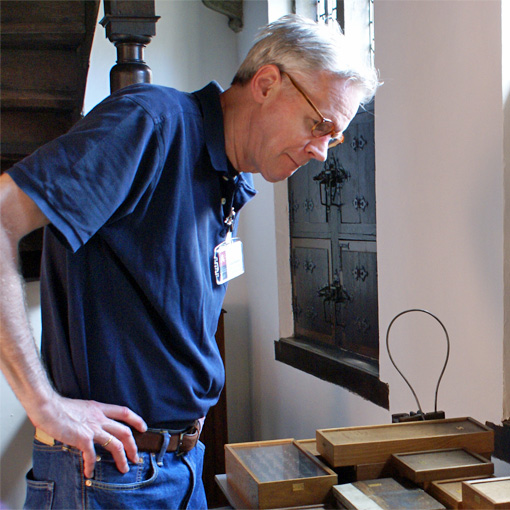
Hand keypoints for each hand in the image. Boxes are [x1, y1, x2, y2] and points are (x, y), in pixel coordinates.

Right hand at [32, 395, 147, 477]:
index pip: (124, 412)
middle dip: (133, 446)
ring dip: (122, 458)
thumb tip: (92, 424)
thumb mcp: (82, 407)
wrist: (48, 406)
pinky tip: (89, 472)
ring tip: (124, 468)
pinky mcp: (83, 438)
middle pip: (125, 432)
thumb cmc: (59, 407)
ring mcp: (92, 428)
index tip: (143, 428)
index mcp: (99, 409)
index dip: (136, 419)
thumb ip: (90, 415)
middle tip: (136, 457)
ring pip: (115, 444)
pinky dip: (92, 465)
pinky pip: (92, 455)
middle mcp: (99, 418)